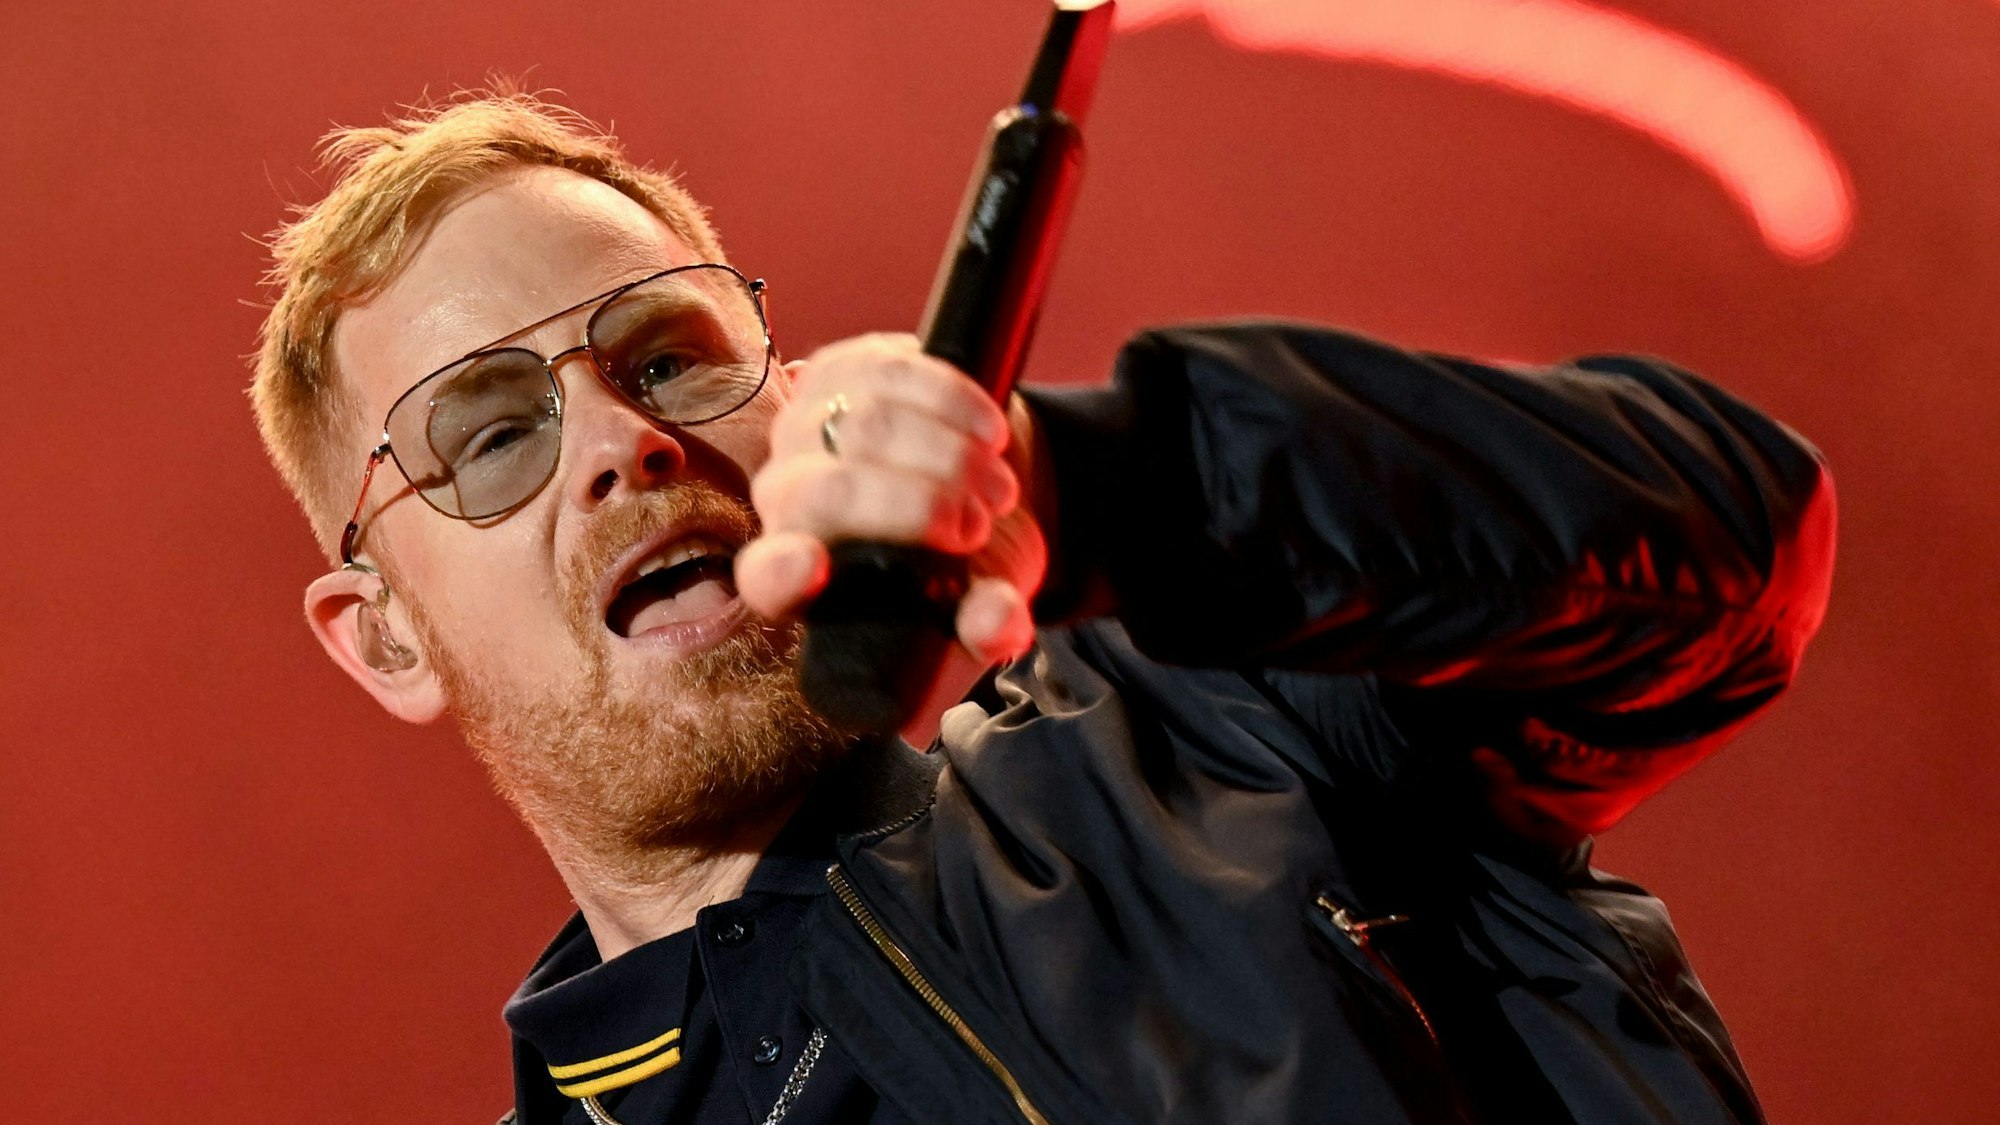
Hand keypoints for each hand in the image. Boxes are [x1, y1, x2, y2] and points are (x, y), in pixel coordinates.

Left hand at [737, 333, 1046, 664]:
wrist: (976, 482)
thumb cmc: (966, 560)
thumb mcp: (983, 603)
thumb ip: (990, 626)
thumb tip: (996, 620)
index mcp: (798, 576)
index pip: (766, 578)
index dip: (781, 572)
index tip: (811, 566)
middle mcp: (783, 497)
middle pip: (833, 489)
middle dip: (922, 506)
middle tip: (979, 526)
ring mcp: (803, 426)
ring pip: (869, 425)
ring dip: (952, 456)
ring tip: (995, 488)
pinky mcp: (840, 368)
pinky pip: (890, 371)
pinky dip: (954, 403)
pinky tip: (988, 434)